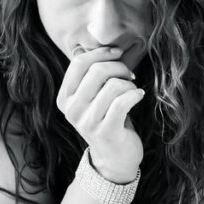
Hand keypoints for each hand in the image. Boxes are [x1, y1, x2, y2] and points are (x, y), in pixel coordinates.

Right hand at [56, 46, 144, 181]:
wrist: (114, 158)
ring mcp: (87, 122)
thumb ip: (92, 75)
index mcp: (65, 98)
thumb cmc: (107, 119)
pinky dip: (135, 94)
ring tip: (133, 91)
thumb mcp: (92, 98)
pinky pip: (122, 101)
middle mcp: (72, 110)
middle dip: (119, 68)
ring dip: (129, 84)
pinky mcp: (106, 131)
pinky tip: (138, 96)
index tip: (118, 53)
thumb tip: (104, 45)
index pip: (78, 63)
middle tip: (129, 75)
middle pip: (97, 71)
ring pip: (112, 86)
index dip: (100, 53)